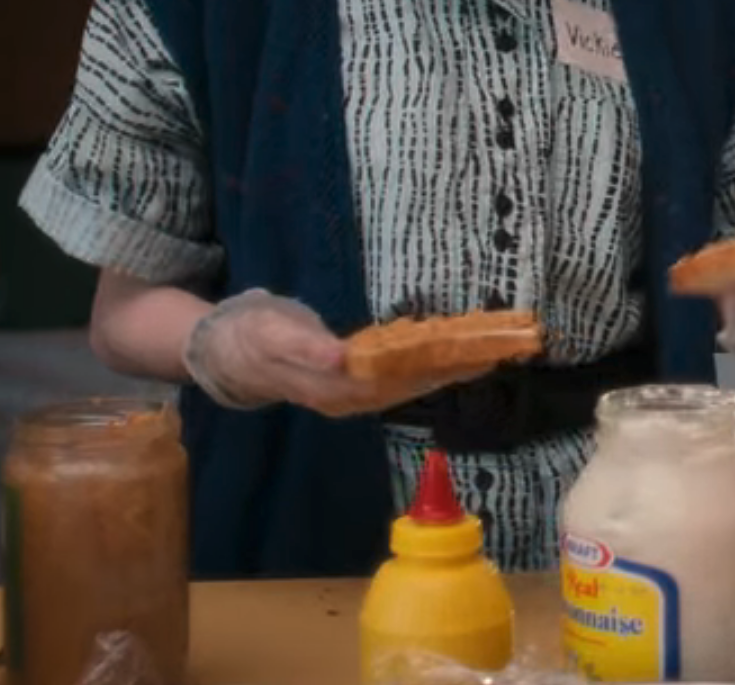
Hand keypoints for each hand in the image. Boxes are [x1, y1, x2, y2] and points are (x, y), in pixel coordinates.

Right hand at [181, 289, 475, 416]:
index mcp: (334, 387)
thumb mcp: (273, 334)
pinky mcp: (359, 388)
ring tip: (493, 353)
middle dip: (459, 368)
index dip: (438, 367)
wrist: (232, 353)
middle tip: (502, 349)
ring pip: (414, 384)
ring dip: (453, 370)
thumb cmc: (254, 336)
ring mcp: (356, 397)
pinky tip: (457, 359)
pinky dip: (434, 369)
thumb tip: (341, 358)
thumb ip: (306, 347)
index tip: (475, 354)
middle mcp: (352, 399)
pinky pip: (404, 380)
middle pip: (415, 384)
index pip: (398, 378)